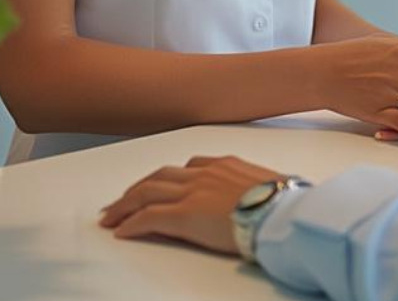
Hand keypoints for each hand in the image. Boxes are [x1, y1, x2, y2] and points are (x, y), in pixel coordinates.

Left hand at [99, 155, 280, 255]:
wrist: (284, 213)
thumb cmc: (286, 203)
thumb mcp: (270, 186)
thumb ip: (254, 188)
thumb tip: (262, 200)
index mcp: (225, 165)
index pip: (188, 166)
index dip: (168, 178)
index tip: (158, 186)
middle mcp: (204, 173)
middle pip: (160, 176)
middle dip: (138, 188)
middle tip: (121, 201)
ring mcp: (192, 192)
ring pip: (146, 192)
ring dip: (125, 204)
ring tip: (111, 216)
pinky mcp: (184, 215)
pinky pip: (149, 217)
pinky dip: (132, 224)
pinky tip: (121, 232)